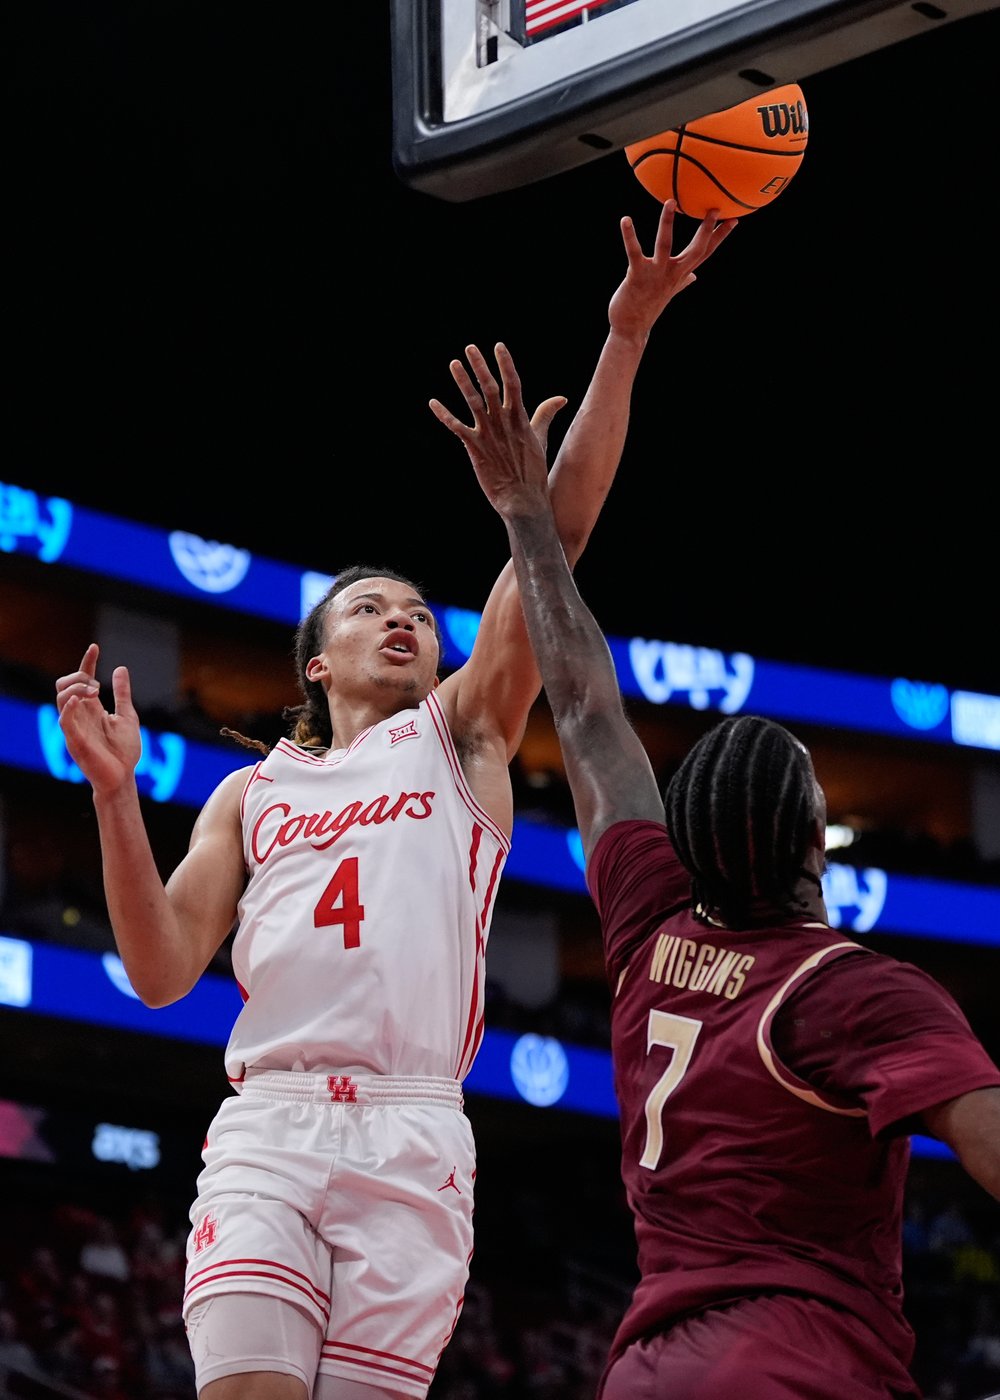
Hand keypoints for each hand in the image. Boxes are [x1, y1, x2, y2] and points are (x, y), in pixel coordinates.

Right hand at [55, 642, 141, 793]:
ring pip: (61, 698)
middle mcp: (81, 715)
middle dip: (78, 676)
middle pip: (64, 686)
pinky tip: (77, 699)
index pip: (82, 680)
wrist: (123, 778)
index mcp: (92, 709)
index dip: (87, 662)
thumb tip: (120, 668)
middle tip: (97, 686)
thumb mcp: (127, 716)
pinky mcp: (75, 741)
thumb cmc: (124, 751)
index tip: (94, 647)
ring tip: (94, 692)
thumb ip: (122, 694)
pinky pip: (64, 721)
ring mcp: (76, 727)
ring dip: (76, 688)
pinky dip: (68, 707)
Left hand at [429, 341, 566, 519]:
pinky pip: (456, 427)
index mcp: (520, 419)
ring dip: (463, 382)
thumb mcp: (541, 439)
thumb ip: (545, 415)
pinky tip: (433, 403)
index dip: (506, 364)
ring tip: (454, 364)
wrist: (523, 500)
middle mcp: (503, 423)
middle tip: (470, 348)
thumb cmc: (533, 472)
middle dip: (480, 366)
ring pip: (473, 402)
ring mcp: (488, 435)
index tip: (498, 346)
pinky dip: (444, 414)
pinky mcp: (474, 448)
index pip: (514, 384)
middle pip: (490, 388)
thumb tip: (561, 398)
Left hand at [608, 198, 736, 340]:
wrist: (630, 329)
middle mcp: (672, 274)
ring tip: (670, 202)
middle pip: (695, 250)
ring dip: (667, 223)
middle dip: (706, 230)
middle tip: (715, 208)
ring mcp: (656, 274)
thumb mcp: (669, 292)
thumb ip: (682, 282)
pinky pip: (634, 252)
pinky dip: (629, 236)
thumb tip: (694, 277)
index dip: (720, 237)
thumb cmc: (647, 308)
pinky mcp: (637, 276)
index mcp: (680, 274)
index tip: (734, 219)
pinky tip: (625, 219)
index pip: (705, 253)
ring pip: (664, 245)